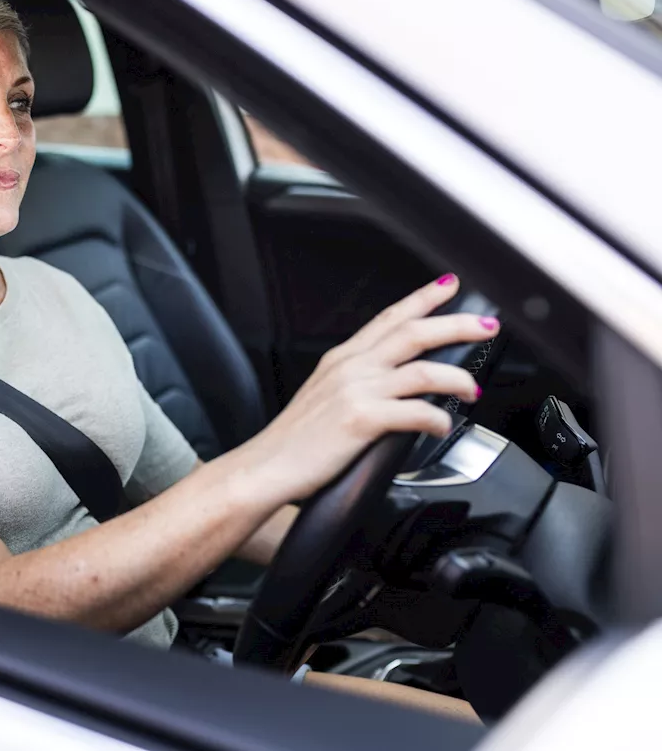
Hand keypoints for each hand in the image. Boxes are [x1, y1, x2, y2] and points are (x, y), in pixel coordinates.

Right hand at [245, 273, 497, 502]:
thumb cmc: (294, 440)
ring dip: (457, 377)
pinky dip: (437, 419)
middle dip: (456, 324)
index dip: (423, 298)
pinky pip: (415, 412)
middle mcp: (351, 368)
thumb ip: (357, 382)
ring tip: (472, 388)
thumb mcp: (324, 396)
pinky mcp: (361, 420)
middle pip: (413, 333)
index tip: (449, 286)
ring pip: (422, 370)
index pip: (389, 318)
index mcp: (342, 359)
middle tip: (486, 325)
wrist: (266, 466)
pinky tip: (441, 426)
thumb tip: (394, 383)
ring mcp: (356, 391)